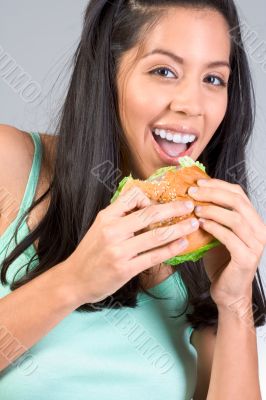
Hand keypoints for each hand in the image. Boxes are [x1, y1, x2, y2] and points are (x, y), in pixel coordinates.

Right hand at [65, 186, 198, 304]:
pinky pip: (154, 256)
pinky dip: (171, 249)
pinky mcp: (125, 269)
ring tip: (193, 224)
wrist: (74, 279)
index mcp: (106, 217)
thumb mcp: (99, 227)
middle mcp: (112, 230)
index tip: (165, 199)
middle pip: (149, 214)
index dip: (151, 196)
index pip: (132, 196)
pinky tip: (182, 244)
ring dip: (179, 228)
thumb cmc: (90, 253)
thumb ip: (120, 215)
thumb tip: (146, 204)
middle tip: (190, 206)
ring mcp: (119, 251)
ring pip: (156, 235)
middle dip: (174, 209)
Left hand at [188, 178, 265, 307]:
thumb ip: (212, 216)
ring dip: (212, 210)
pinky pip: (230, 237)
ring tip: (195, 208)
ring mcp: (256, 245)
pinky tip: (200, 223)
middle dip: (213, 193)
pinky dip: (214, 228)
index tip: (198, 182)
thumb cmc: (221, 262)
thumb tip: (193, 195)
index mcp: (253, 221)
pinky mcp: (247, 258)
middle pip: (238, 202)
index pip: (239, 194)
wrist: (228, 292)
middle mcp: (259, 230)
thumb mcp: (217, 233)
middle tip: (193, 191)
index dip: (218, 185)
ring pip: (235, 218)